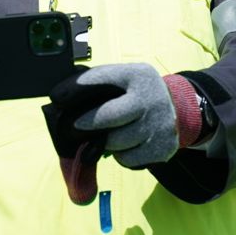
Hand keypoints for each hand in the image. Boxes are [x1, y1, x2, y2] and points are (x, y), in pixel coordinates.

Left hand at [67, 63, 183, 168]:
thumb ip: (100, 86)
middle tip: (72, 126)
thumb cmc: (136, 94)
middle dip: (87, 122)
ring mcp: (158, 124)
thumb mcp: (125, 80)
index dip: (76, 88)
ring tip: (109, 134)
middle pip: (109, 116)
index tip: (56, 97)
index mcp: (136, 75)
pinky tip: (127, 145)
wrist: (179, 108)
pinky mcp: (163, 147)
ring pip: (116, 142)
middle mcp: (149, 98)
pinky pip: (127, 159)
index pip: (102, 78)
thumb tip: (60, 100)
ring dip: (105, 142)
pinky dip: (121, 155)